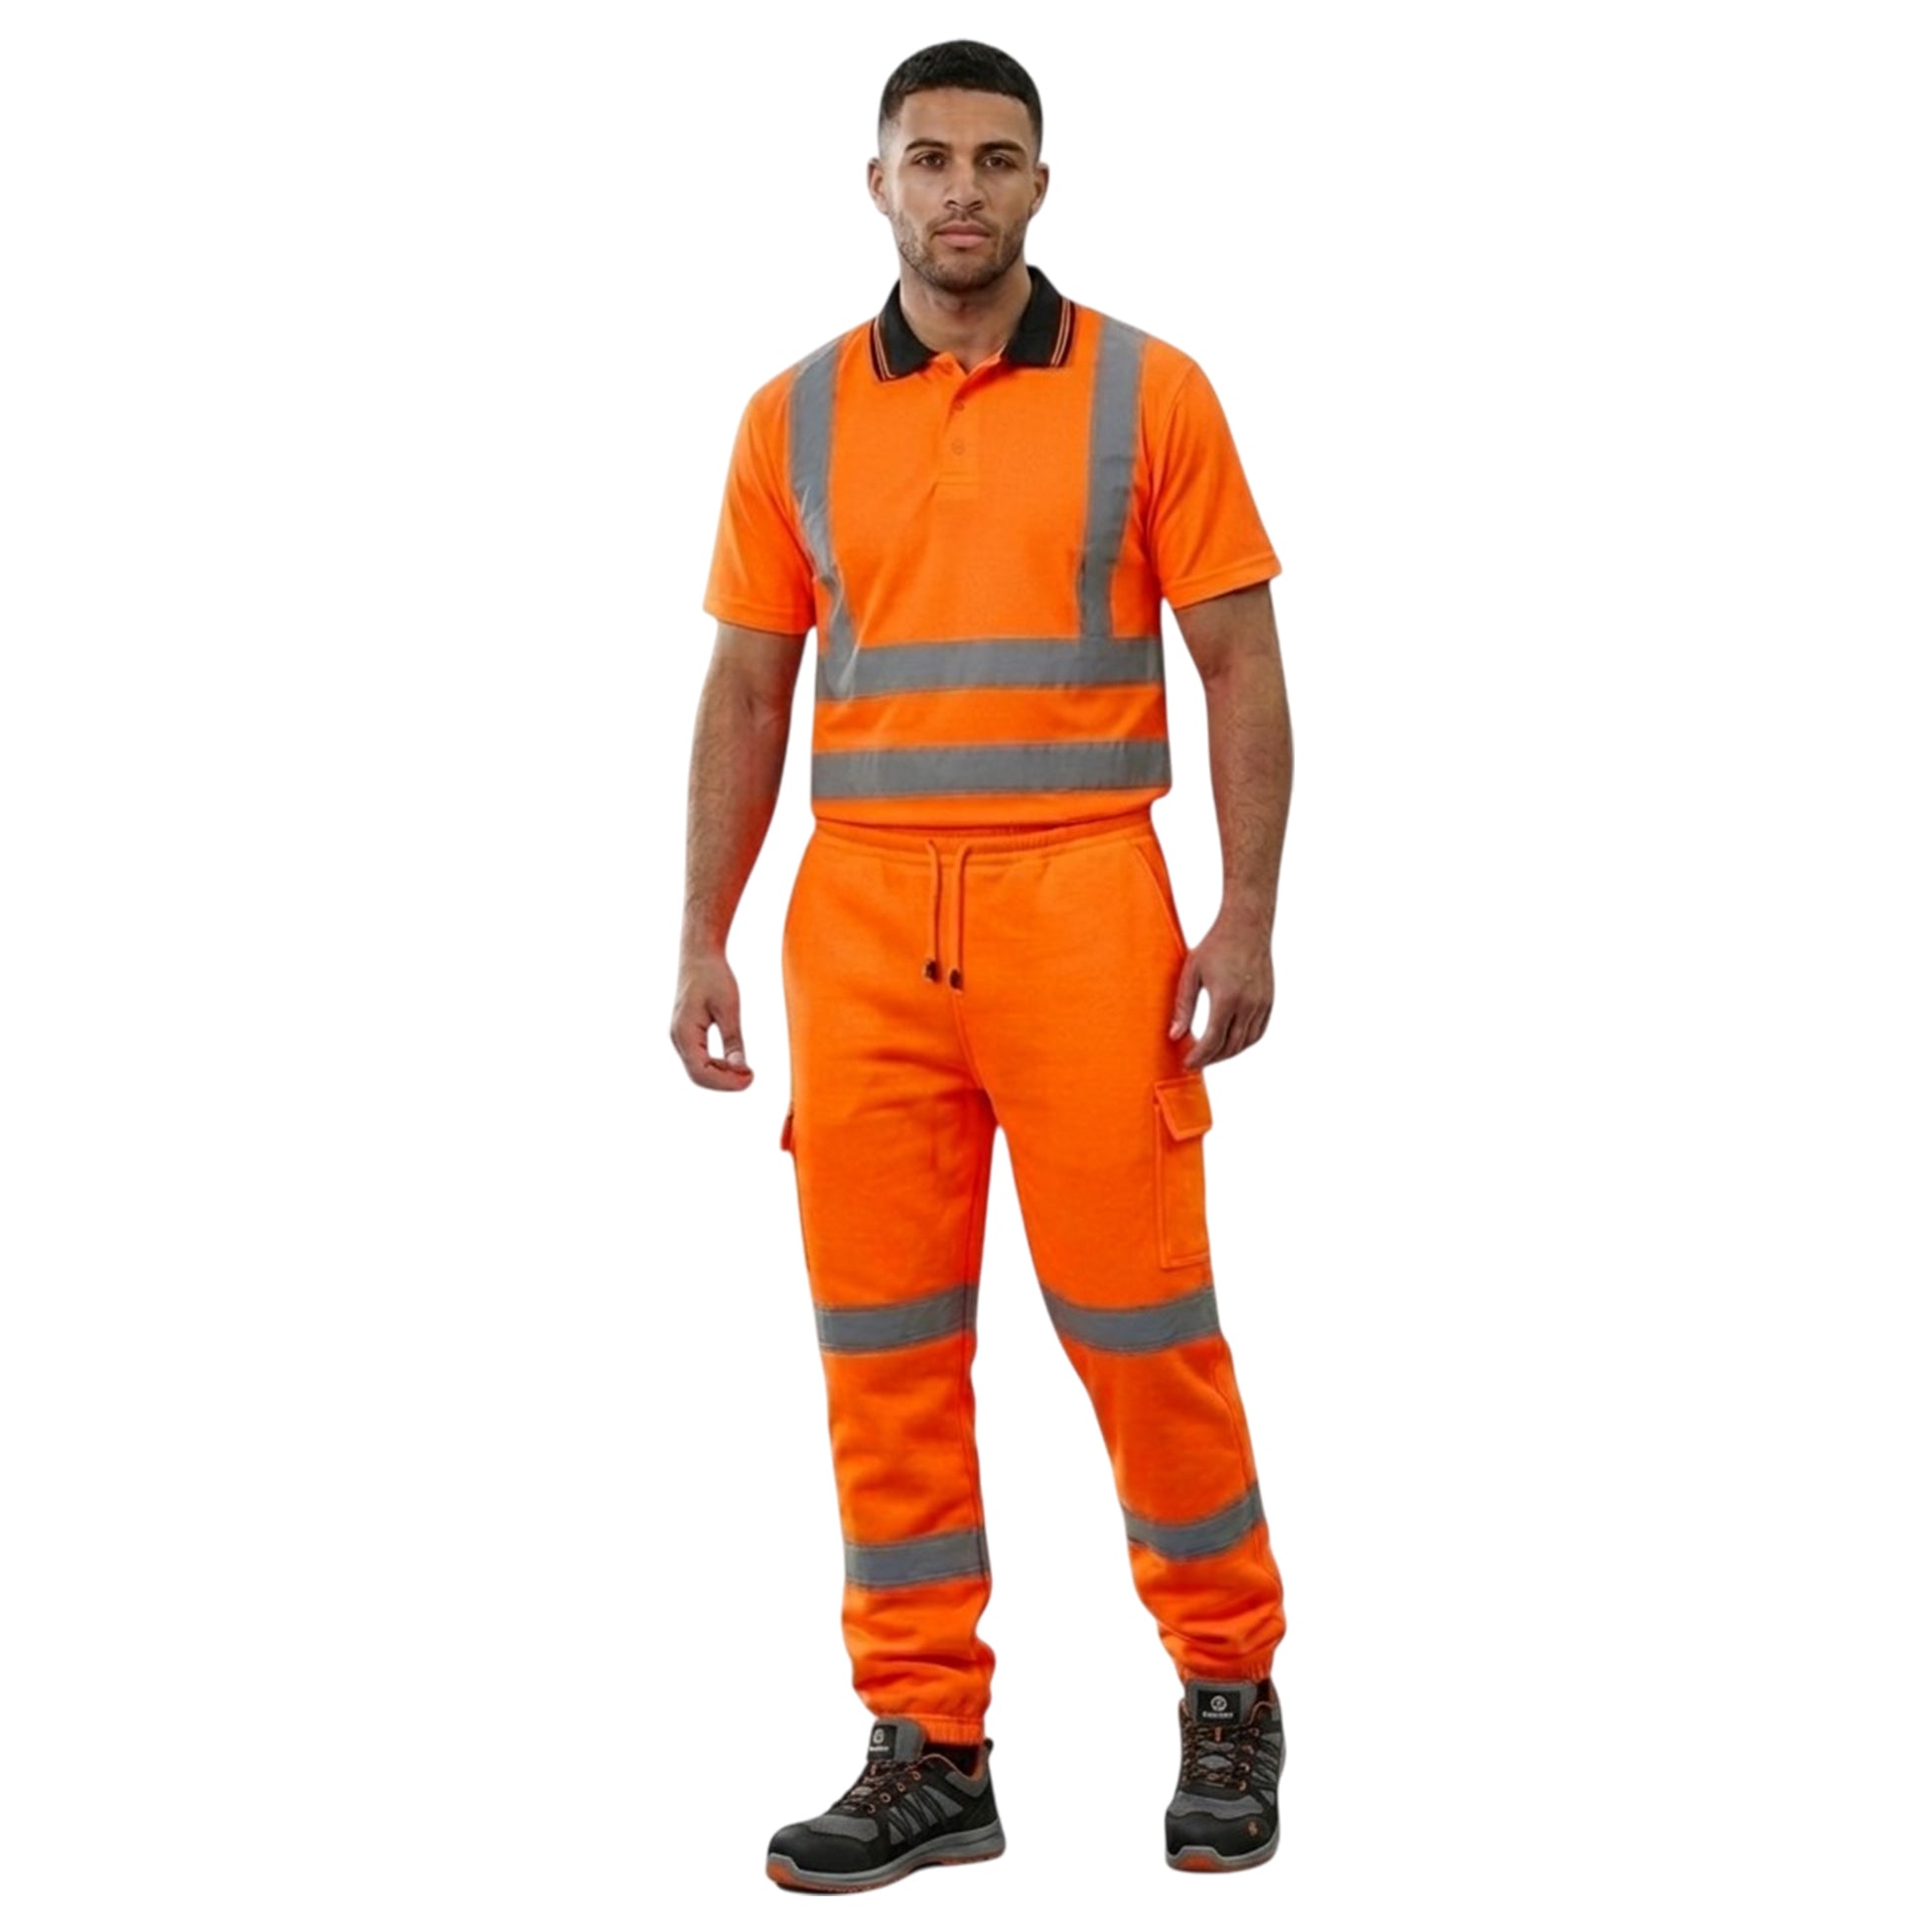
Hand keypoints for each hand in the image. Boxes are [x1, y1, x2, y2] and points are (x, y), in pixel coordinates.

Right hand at [670, 951, 754, 1090]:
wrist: (699, 954)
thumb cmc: (713, 976)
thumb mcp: (729, 1008)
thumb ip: (733, 1040)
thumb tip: (740, 1068)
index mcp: (685, 1033)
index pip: (701, 1072)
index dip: (726, 1082)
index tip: (750, 1079)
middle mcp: (678, 1038)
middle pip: (698, 1075)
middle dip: (725, 1081)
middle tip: (751, 1077)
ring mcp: (680, 1037)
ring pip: (698, 1069)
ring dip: (721, 1074)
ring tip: (746, 1070)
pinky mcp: (687, 1033)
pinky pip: (699, 1058)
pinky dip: (716, 1064)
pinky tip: (735, 1061)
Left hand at [1168, 916, 1273, 1069]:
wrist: (1247, 926)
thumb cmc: (1215, 945)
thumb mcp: (1191, 973)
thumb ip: (1183, 1007)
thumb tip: (1175, 1036)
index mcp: (1226, 998)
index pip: (1213, 1040)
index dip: (1199, 1056)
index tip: (1188, 1063)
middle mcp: (1248, 1004)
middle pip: (1230, 1046)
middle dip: (1212, 1058)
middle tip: (1196, 1061)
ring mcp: (1262, 1003)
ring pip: (1246, 1042)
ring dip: (1228, 1053)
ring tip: (1211, 1055)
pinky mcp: (1269, 1001)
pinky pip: (1258, 1032)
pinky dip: (1244, 1043)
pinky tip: (1231, 1043)